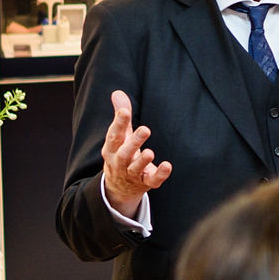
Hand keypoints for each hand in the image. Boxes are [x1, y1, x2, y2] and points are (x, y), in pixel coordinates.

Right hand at [99, 90, 170, 215]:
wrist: (119, 186)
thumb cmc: (121, 152)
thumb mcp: (119, 136)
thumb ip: (120, 115)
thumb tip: (117, 92)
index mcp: (111, 149)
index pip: (113, 135)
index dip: (118, 123)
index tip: (125, 111)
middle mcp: (119, 162)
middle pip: (124, 153)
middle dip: (134, 142)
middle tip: (146, 129)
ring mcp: (132, 174)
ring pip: (135, 168)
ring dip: (143, 161)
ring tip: (150, 152)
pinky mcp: (145, 182)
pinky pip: (152, 180)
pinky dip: (160, 174)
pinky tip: (167, 165)